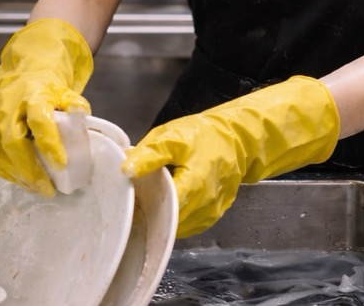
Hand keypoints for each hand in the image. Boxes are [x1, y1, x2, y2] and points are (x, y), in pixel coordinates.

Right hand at [0, 18, 93, 196]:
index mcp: (32, 95)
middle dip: (30, 170)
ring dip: (16, 175)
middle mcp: (6, 105)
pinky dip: (1, 171)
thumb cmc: (46, 94)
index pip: (39, 120)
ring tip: (34, 187)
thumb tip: (81, 112)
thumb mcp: (64, 93)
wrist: (21, 80)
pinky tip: (17, 179)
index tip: (61, 165)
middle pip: (13, 142)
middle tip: (47, 189)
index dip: (49, 144)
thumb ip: (74, 103)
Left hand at [122, 76, 339, 236]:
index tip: (132, 193)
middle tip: (140, 192)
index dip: (143, 203)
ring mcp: (211, 214)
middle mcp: (206, 205)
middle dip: (151, 209)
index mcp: (195, 184)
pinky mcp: (212, 217)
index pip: (163, 208)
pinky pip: (187, 225)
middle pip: (168, 221)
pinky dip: (175, 216)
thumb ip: (149, 154)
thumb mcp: (172, 136)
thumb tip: (127, 170)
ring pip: (177, 227)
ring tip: (155, 194)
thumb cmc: (204, 136)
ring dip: (163, 214)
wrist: (236, 139)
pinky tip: (169, 201)